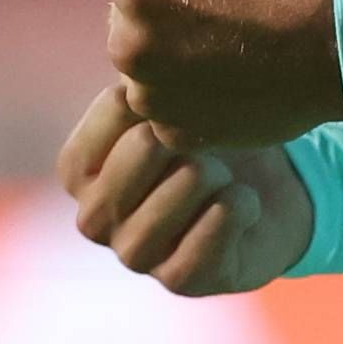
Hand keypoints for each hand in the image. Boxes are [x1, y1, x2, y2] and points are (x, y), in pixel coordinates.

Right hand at [56, 81, 313, 296]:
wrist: (264, 200)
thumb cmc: (207, 141)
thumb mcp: (172, 103)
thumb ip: (145, 82)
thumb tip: (138, 63)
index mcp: (78, 170)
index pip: (113, 107)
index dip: (162, 95)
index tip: (182, 102)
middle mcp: (93, 217)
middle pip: (145, 145)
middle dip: (192, 132)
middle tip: (207, 142)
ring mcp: (133, 254)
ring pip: (185, 183)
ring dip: (219, 170)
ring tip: (223, 175)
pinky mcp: (178, 280)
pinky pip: (217, 223)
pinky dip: (241, 204)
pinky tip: (242, 205)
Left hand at [104, 0, 342, 150]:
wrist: (331, 49)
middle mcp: (126, 46)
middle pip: (131, 9)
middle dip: (163, 2)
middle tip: (221, 6)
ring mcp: (149, 97)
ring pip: (147, 56)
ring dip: (170, 47)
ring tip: (226, 43)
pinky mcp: (175, 131)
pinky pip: (167, 99)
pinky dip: (188, 89)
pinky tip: (227, 76)